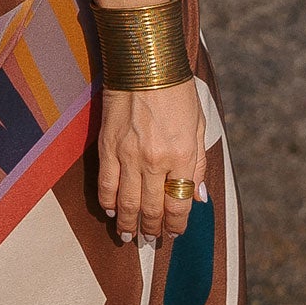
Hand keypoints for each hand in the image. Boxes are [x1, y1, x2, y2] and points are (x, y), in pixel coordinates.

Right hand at [97, 80, 205, 242]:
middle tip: (151, 241)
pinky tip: (111, 211)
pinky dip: (108, 202)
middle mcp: (155, 161)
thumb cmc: (177, 91)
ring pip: (126, 203)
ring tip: (129, 237)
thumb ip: (198, 164)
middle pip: (151, 209)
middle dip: (152, 230)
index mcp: (182, 156)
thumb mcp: (199, 126)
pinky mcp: (108, 146)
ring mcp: (128, 155)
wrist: (145, 63)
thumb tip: (199, 197)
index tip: (174, 234)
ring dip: (128, 224)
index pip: (179, 205)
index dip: (177, 225)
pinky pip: (106, 184)